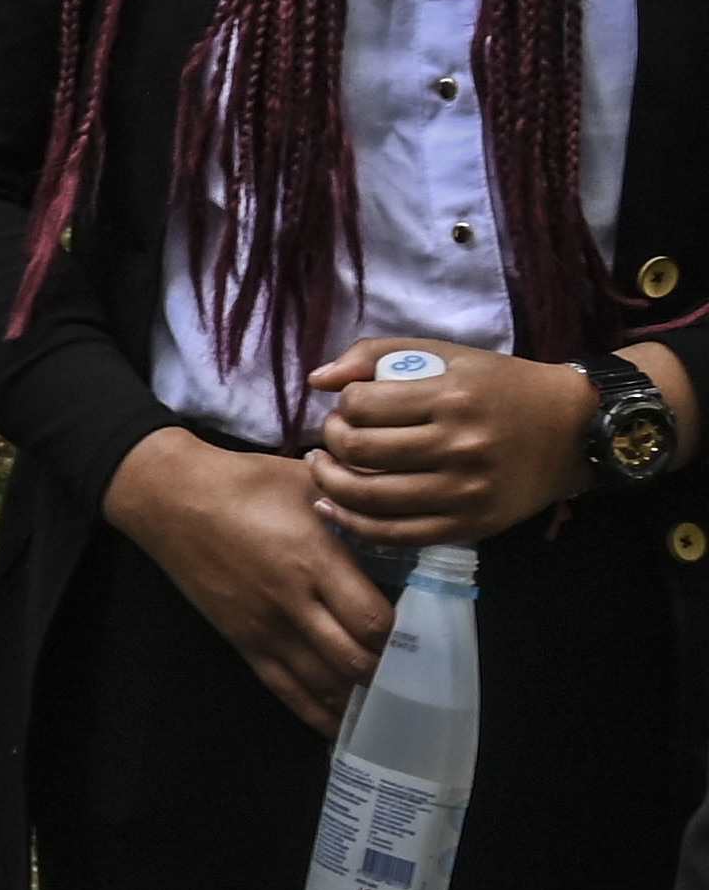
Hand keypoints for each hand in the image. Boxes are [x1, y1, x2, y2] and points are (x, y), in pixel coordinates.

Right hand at [103, 424, 390, 733]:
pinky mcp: (242, 642)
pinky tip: (342, 723)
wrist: (171, 499)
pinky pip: (286, 690)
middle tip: (413, 666)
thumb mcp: (308, 481)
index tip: (425, 629)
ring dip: (359, 696)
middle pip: (354, 661)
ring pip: (324, 685)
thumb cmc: (246, 484)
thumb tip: (407, 506)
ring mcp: (264, 629)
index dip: (405, 634)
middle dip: (389, 670)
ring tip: (387, 698)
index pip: (373, 620)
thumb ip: (359, 502)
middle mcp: (291, 604)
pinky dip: (318, 712)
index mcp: (313, 561)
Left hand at [305, 338, 596, 543]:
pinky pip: (394, 533)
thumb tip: (316, 379)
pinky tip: (332, 507)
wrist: (573, 429)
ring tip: (324, 468)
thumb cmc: (501, 387)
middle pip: (359, 451)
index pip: (362, 406)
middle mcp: (459, 446)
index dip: (342, 406)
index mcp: (452, 398)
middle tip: (333, 437)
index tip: (347, 407)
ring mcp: (464, 491)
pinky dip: (352, 523)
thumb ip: (376, 356)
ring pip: (369, 497)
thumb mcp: (447, 356)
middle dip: (331, 442)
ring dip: (329, 483)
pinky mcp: (469, 525)